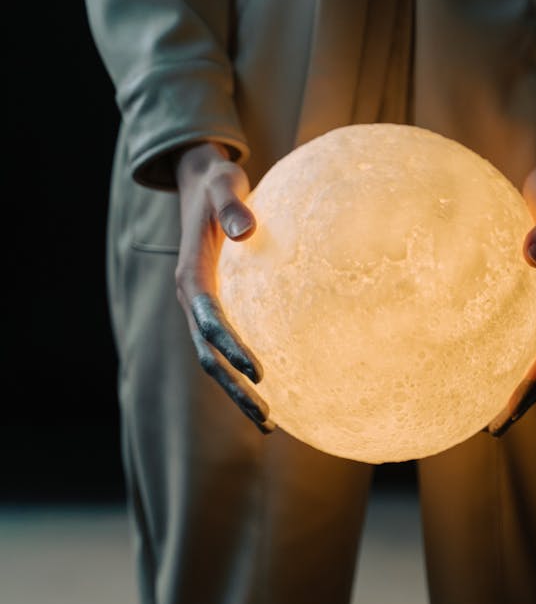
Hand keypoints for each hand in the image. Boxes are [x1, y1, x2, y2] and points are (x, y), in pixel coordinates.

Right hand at [174, 141, 273, 433]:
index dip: (230, 346)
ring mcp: (201, 304)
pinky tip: (276, 387)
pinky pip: (226, 343)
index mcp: (191, 274)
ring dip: (237, 389)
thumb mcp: (223, 183)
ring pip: (213, 358)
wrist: (200, 182)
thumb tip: (247, 230)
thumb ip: (232, 205)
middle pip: (208, 354)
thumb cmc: (216, 181)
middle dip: (233, 387)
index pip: (209, 319)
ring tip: (269, 421)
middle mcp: (192, 296)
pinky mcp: (216, 304)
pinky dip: (242, 369)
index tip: (259, 370)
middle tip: (266, 417)